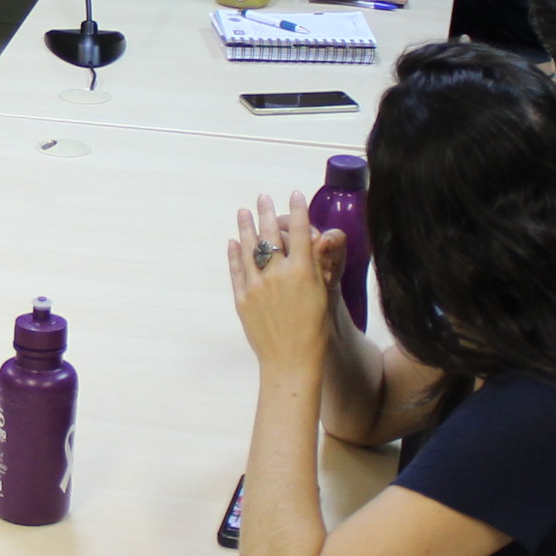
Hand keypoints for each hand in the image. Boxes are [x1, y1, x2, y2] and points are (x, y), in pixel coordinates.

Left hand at [226, 193, 342, 370]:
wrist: (290, 361)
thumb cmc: (313, 331)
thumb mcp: (322, 295)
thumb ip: (317, 266)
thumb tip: (319, 239)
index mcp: (302, 272)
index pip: (301, 232)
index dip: (298, 211)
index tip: (295, 194)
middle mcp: (278, 274)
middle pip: (271, 235)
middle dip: (267, 213)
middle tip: (262, 197)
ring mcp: (256, 286)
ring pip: (249, 249)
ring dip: (246, 228)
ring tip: (244, 212)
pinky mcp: (242, 299)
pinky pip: (236, 271)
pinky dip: (234, 255)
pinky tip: (233, 243)